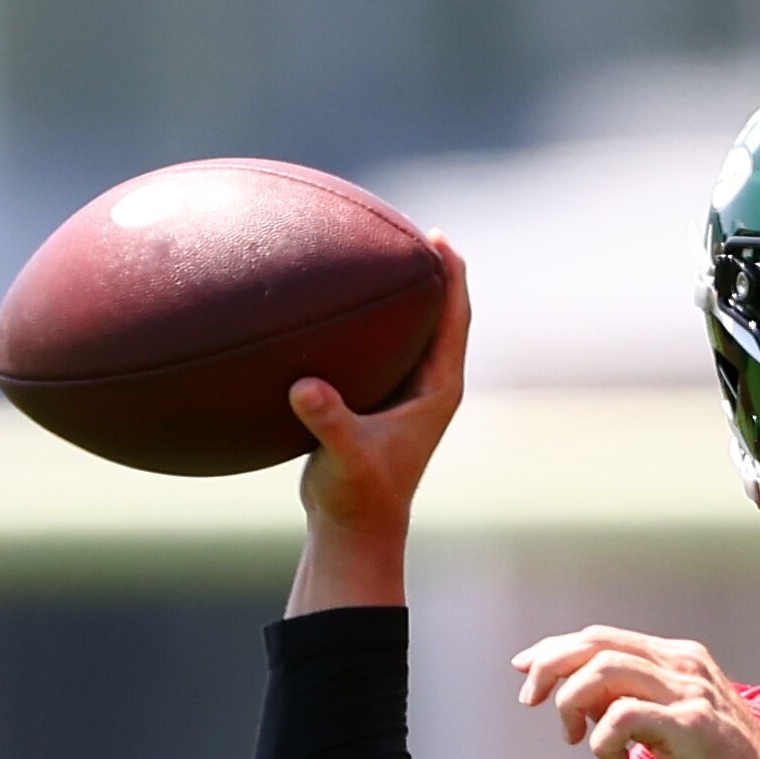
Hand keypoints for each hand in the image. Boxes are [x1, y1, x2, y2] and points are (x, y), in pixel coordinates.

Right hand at [283, 231, 469, 613]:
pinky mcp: (377, 403)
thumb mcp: (343, 455)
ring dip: (401, 298)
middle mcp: (427, 388)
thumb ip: (327, 420)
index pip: (453, 322)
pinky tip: (335, 305)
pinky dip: (365, 325)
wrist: (353, 528)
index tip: (440, 239)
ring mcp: (404, 395)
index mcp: (436, 391)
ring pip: (410, 334)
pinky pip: (377, 351)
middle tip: (413, 230)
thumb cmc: (356, 494)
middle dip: (430, 275)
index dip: (451, 279)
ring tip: (380, 255)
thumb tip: (306, 388)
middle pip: (439, 318)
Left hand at [513, 626, 759, 758]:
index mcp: (681, 660)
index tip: (526, 669)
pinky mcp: (689, 726)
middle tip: (531, 700)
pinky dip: (603, 741)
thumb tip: (585, 703)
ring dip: (573, 703)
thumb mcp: (675, 724)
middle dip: (551, 666)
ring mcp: (689, 693)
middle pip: (596, 644)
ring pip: (603, 670)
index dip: (557, 649)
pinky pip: (621, 716)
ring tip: (576, 738)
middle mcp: (684, 666)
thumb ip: (636, 704)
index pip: (604, 637)